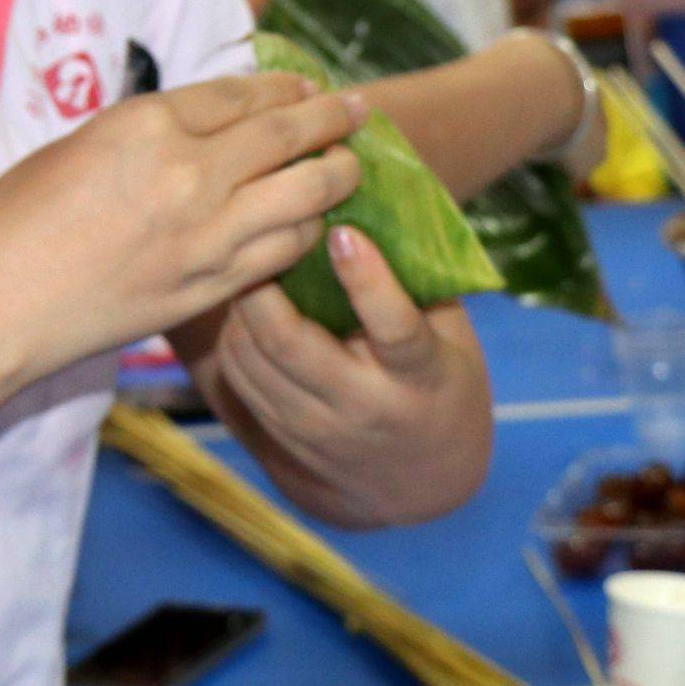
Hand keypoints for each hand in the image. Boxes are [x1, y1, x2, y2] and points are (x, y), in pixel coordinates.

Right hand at [0, 72, 366, 384]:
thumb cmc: (16, 218)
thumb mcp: (82, 144)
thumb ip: (151, 132)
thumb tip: (203, 125)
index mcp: (149, 125)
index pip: (243, 95)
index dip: (285, 86)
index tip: (308, 83)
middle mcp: (190, 174)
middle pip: (288, 137)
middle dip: (333, 119)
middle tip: (359, 110)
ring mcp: (206, 237)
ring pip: (304, 196)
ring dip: (336, 177)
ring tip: (351, 167)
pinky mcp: (209, 288)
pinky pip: (282, 253)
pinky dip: (307, 232)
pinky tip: (314, 224)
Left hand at [199, 227, 492, 528]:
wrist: (423, 483)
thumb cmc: (441, 384)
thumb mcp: (451, 340)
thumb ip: (420, 284)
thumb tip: (376, 202)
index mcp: (420, 377)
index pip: (394, 328)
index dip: (368, 280)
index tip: (344, 232)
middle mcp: (364, 406)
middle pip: (292, 345)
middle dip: (262, 288)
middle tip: (255, 235)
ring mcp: (318, 427)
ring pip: (254, 361)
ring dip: (239, 307)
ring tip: (243, 262)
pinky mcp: (284, 436)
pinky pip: (241, 380)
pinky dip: (233, 337)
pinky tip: (240, 307)